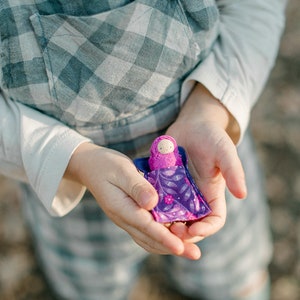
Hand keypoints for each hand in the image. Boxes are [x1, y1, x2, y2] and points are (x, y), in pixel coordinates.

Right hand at [65, 143, 201, 259]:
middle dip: (173, 247)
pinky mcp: (129, 215)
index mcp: (121, 208)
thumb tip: (153, 203)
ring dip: (168, 245)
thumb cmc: (106, 165)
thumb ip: (137, 187)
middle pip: (150, 239)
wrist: (90, 167)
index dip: (165, 238)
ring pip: (148, 239)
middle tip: (194, 254)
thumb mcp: (122, 171)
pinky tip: (173, 235)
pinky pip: (146, 231)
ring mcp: (126, 218)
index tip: (181, 248)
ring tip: (188, 249)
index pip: (147, 227)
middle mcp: (124, 218)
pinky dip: (160, 237)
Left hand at [166, 83, 246, 243]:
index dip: (206, 229)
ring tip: (156, 222)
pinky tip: (145, 206)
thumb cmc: (212, 137)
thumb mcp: (224, 152)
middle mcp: (195, 198)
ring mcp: (178, 192)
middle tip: (170, 231)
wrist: (192, 125)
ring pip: (172, 216)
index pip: (213, 221)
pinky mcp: (164, 184)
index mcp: (213, 195)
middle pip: (190, 224)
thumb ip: (233, 171)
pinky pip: (157, 200)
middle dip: (182, 232)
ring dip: (165, 223)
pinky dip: (153, 207)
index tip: (193, 229)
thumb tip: (242, 194)